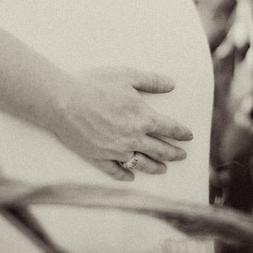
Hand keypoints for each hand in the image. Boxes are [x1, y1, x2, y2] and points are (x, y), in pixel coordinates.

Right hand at [50, 66, 193, 180]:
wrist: (63, 101)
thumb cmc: (95, 85)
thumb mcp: (127, 75)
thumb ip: (151, 81)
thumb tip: (171, 84)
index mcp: (143, 118)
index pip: (169, 128)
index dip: (181, 132)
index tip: (188, 136)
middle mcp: (133, 138)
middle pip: (160, 149)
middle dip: (174, 153)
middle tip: (182, 156)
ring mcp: (115, 150)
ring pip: (141, 163)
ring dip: (155, 167)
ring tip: (163, 169)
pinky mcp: (98, 157)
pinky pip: (115, 171)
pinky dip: (125, 175)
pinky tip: (131, 176)